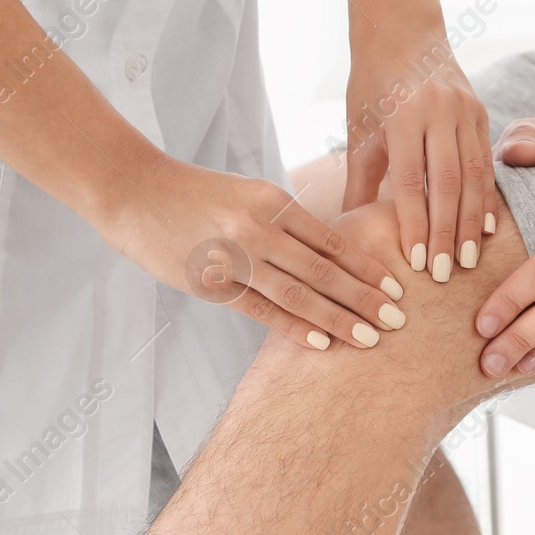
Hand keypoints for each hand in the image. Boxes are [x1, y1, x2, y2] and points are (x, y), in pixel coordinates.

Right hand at [105, 156, 407, 352]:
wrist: (135, 192)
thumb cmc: (196, 193)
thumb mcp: (248, 193)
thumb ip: (284, 221)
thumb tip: (327, 253)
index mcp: (273, 201)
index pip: (332, 239)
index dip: (366, 266)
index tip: (395, 287)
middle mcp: (260, 228)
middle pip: (325, 270)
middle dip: (364, 297)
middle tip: (399, 321)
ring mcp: (236, 257)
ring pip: (299, 293)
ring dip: (338, 318)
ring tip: (370, 338)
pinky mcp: (212, 283)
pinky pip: (261, 309)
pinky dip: (293, 327)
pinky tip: (320, 342)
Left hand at [342, 38, 495, 281]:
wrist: (403, 32)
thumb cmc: (372, 86)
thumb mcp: (360, 130)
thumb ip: (359, 182)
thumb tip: (347, 233)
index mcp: (402, 116)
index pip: (410, 182)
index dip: (414, 225)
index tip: (418, 263)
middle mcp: (438, 111)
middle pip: (446, 184)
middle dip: (447, 233)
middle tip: (446, 275)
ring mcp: (464, 110)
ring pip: (473, 175)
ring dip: (472, 222)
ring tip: (470, 261)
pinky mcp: (480, 111)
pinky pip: (486, 162)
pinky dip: (486, 197)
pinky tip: (486, 227)